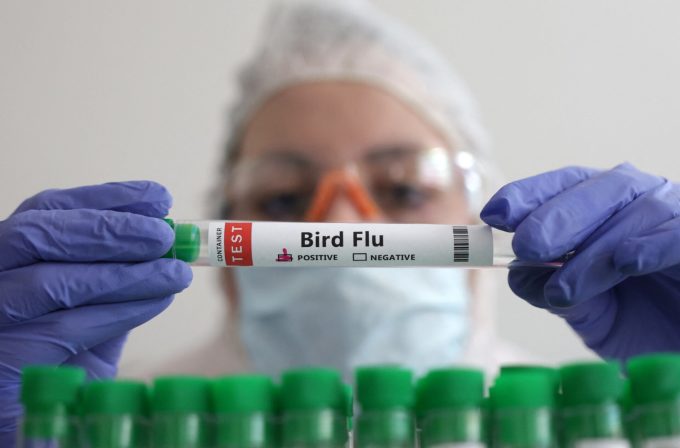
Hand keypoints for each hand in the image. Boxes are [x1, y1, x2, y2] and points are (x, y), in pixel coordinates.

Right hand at [0, 181, 191, 442]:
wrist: (28, 421)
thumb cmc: (58, 363)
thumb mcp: (87, 316)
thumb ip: (112, 285)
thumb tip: (164, 253)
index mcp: (6, 259)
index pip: (46, 210)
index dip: (104, 198)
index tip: (158, 197)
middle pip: (38, 236)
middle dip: (111, 229)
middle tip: (166, 236)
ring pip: (53, 282)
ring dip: (124, 274)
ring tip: (175, 272)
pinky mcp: (0, 363)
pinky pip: (63, 329)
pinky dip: (117, 312)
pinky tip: (156, 302)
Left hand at [481, 163, 679, 361]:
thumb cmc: (649, 326)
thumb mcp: (595, 317)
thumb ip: (560, 297)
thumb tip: (517, 276)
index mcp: (607, 211)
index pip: (565, 186)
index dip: (528, 195)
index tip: (494, 214)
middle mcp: (642, 203)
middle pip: (597, 189)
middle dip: (556, 217)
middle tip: (527, 247)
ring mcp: (678, 215)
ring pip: (635, 212)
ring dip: (593, 251)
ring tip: (564, 289)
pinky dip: (654, 243)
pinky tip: (628, 261)